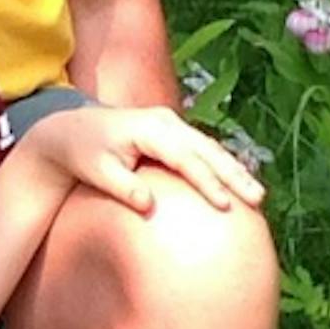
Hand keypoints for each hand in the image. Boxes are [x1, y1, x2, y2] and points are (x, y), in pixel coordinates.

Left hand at [40, 103, 266, 217]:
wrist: (72, 129)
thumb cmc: (84, 154)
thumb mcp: (98, 172)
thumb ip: (123, 188)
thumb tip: (148, 207)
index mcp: (149, 129)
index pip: (185, 158)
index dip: (207, 181)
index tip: (225, 204)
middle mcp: (166, 122)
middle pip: (208, 149)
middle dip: (234, 174)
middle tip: (258, 199)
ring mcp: (172, 124)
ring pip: (211, 148)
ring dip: (235, 170)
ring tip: (257, 195)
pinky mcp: (174, 133)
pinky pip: (203, 149)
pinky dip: (222, 165)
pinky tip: (239, 184)